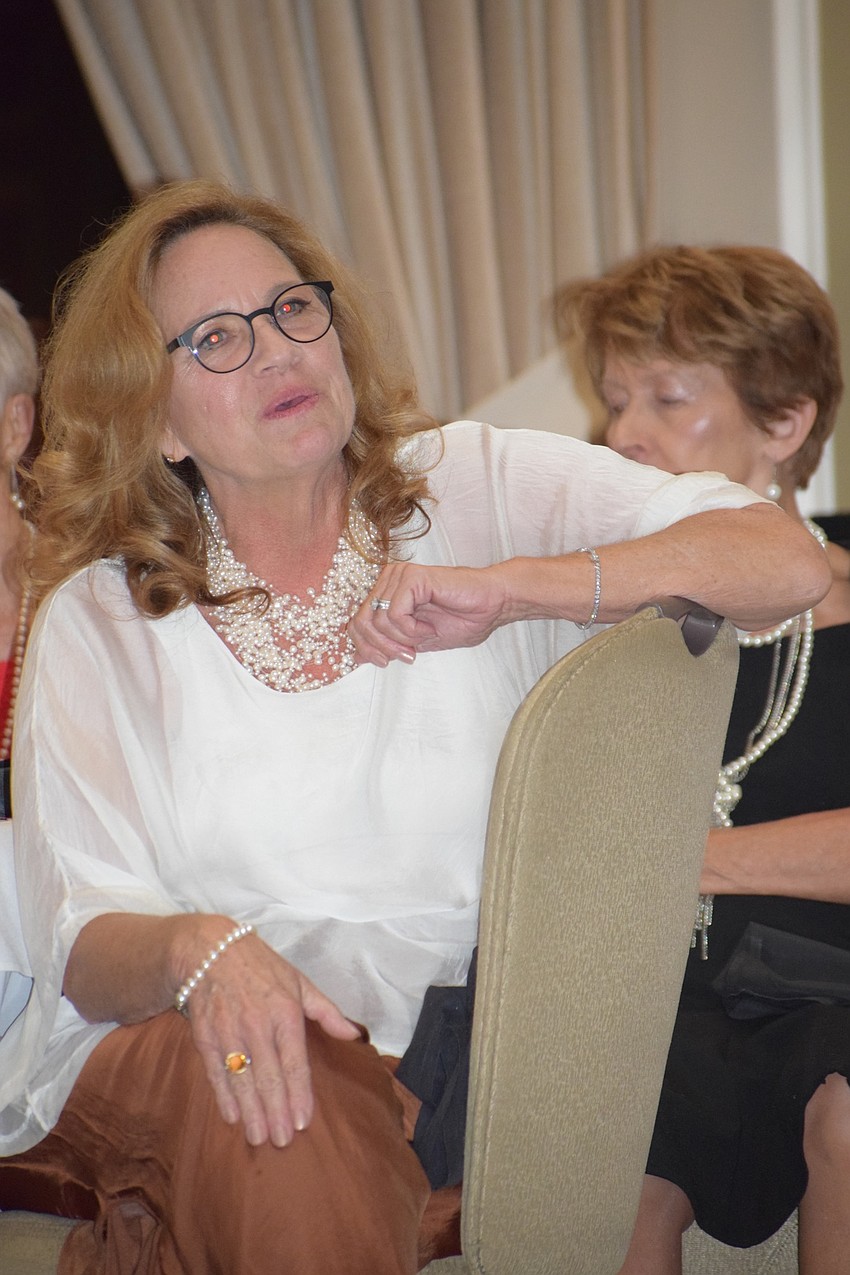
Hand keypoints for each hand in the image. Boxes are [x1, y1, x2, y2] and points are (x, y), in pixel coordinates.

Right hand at [184, 930, 359, 1147]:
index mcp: (286, 1012)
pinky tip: (232, 1116)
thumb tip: (354, 1035)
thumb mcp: (299, 982)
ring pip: (242, 1078)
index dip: (299, 1093)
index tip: (304, 1121)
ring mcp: (229, 1031)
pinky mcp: (205, 1035)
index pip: (294, 1061)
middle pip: (269, 1076)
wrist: (210, 950)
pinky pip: (216, 1071)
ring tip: (259, 1137)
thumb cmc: (262, 967)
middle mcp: (258, 1024)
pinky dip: (223, 1095)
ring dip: (251, 1110)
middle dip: (276, 1111)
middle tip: (283, 1141)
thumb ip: (326, 1012)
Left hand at [350, 561, 511, 666]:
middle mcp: (389, 580)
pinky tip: (430, 626)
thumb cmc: (462, 619)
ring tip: (426, 634)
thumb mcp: (415, 641)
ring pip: (378, 620)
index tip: (386, 662)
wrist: (493, 606)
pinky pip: (395, 613)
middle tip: (408, 655)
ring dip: (403, 638)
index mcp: (387, 592)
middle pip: (361, 622)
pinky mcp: (412, 576)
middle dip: (383, 647)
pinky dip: (412, 629)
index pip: (356, 623)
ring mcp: (399, 575)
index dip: (366, 648)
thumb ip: (386, 644)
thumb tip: (356, 657)